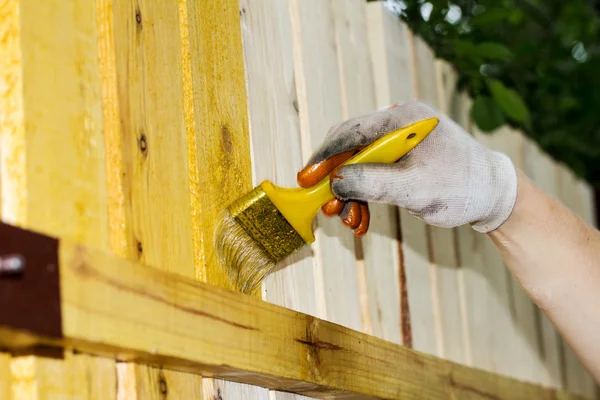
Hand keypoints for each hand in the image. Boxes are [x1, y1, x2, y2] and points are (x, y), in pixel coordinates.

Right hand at [297, 101, 517, 233]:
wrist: (494, 196)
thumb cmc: (461, 188)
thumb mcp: (414, 189)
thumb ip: (372, 183)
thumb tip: (334, 182)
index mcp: (404, 120)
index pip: (352, 131)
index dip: (325, 156)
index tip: (305, 178)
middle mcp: (400, 123)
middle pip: (352, 148)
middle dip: (337, 182)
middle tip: (326, 208)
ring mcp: (401, 139)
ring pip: (360, 164)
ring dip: (351, 194)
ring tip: (348, 222)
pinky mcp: (403, 156)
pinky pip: (374, 173)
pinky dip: (366, 195)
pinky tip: (362, 218)